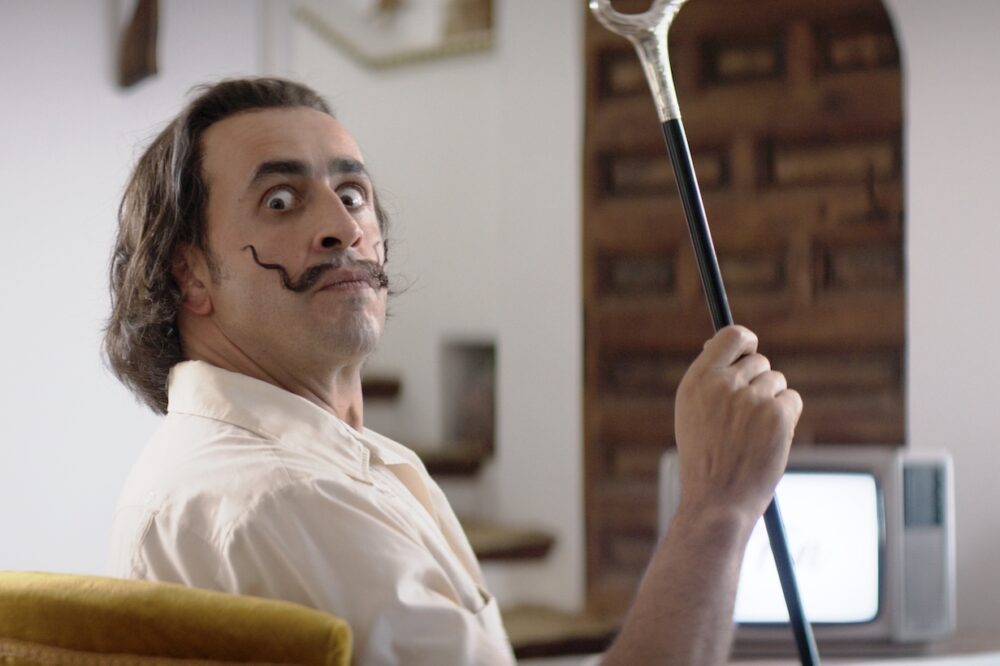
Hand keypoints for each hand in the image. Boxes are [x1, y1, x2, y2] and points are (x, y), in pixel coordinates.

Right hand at [673, 325, 802, 524]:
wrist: (717, 500)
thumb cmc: (705, 459)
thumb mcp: (692, 412)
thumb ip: (709, 378)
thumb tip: (731, 346)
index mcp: (698, 380)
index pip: (730, 336)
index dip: (745, 340)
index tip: (750, 348)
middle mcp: (723, 384)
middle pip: (759, 361)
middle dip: (759, 382)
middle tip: (747, 415)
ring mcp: (751, 398)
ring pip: (777, 382)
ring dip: (772, 402)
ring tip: (753, 433)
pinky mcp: (777, 415)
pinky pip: (792, 400)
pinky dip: (787, 417)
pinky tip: (769, 439)